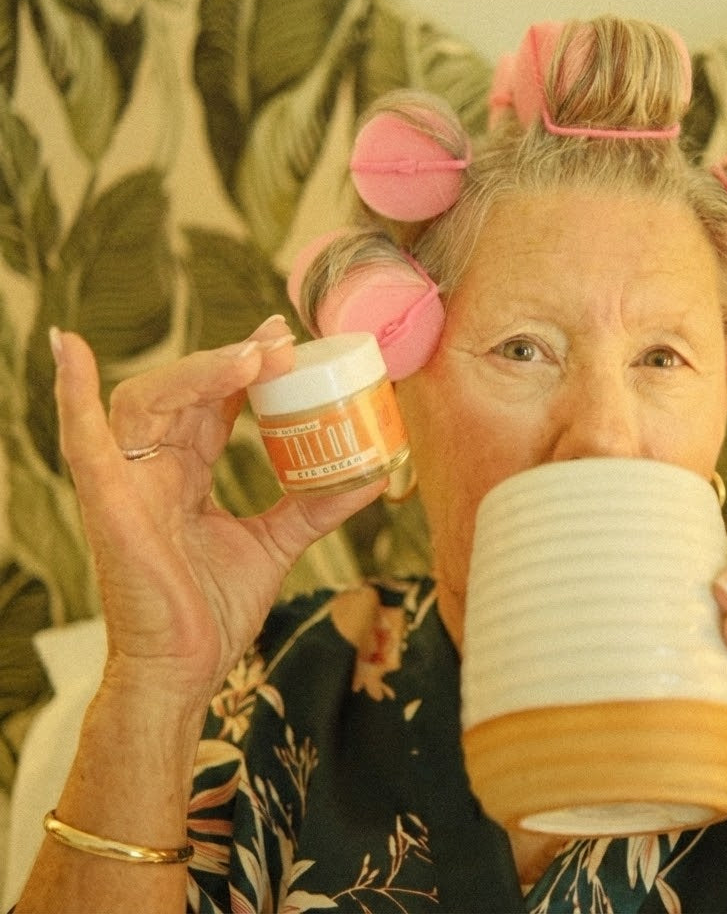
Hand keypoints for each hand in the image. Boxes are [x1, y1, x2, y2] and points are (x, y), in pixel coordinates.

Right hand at [51, 318, 386, 706]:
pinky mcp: (108, 507)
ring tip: (252, 357)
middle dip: (232, 360)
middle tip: (281, 340)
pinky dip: (71, 395)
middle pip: (185, 392)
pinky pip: (83, 443)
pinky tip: (68, 348)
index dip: (246, 368)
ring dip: (199, 371)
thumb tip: (372, 474)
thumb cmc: (213, 612)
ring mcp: (126, 484)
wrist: (184, 673)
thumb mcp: (275, 543)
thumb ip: (315, 505)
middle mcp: (152, 470)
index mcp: (184, 474)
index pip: (214, 402)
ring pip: (149, 401)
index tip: (287, 342)